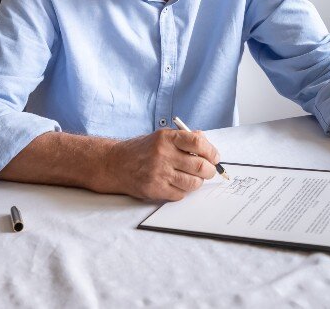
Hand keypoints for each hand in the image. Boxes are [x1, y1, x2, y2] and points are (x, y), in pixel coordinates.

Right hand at [101, 128, 219, 200]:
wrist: (114, 164)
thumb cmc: (142, 150)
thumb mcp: (161, 137)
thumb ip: (184, 138)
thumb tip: (207, 143)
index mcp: (167, 138)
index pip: (198, 142)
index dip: (211, 151)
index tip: (215, 157)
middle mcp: (163, 154)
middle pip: (200, 166)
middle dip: (210, 171)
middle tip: (209, 171)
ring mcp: (158, 173)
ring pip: (193, 183)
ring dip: (198, 182)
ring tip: (193, 178)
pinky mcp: (154, 189)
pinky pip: (180, 194)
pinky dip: (183, 191)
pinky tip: (177, 184)